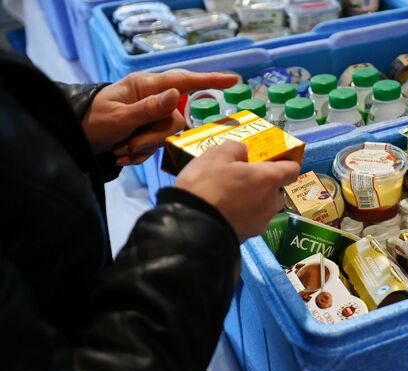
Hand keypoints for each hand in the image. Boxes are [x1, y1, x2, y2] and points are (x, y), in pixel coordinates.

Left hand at [82, 70, 237, 165]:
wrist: (74, 138)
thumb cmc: (92, 122)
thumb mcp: (119, 117)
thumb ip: (149, 108)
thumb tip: (177, 93)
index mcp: (145, 87)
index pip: (184, 81)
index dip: (210, 81)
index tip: (233, 81)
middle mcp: (152, 99)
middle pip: (175, 119)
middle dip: (154, 137)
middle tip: (129, 145)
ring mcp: (151, 116)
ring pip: (167, 135)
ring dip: (145, 147)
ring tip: (121, 150)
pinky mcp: (148, 132)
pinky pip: (157, 146)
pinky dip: (140, 154)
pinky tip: (122, 155)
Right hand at [174, 141, 299, 241]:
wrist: (191, 229)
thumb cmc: (207, 186)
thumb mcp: (215, 155)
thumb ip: (235, 148)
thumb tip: (243, 153)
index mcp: (269, 179)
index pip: (292, 169)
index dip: (283, 163)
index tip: (268, 161)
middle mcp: (271, 202)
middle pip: (276, 190)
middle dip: (263, 184)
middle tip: (241, 178)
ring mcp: (261, 223)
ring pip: (262, 207)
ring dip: (251, 201)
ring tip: (227, 196)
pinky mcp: (248, 237)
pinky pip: (249, 221)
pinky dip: (241, 215)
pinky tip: (222, 211)